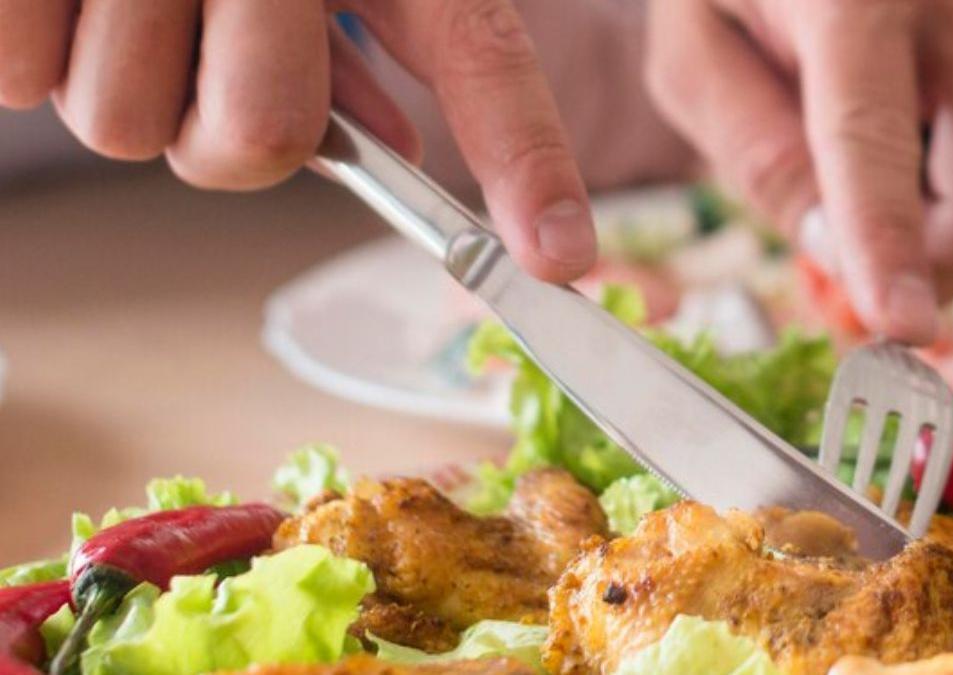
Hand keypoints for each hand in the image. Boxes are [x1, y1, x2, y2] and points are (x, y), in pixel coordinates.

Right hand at [0, 0, 595, 281]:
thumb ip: (377, 47)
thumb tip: (391, 148)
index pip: (480, 57)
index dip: (526, 165)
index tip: (558, 260)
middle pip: (259, 141)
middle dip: (237, 136)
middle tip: (213, 66)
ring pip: (124, 127)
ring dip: (130, 91)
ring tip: (136, 6)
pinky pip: (21, 76)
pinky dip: (33, 54)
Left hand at [645, 0, 952, 343]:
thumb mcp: (694, 51)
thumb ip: (752, 151)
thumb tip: (830, 248)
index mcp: (856, 0)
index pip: (875, 147)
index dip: (889, 248)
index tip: (899, 327)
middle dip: (936, 271)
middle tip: (868, 280)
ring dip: (942, 222)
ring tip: (871, 162)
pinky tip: (913, 133)